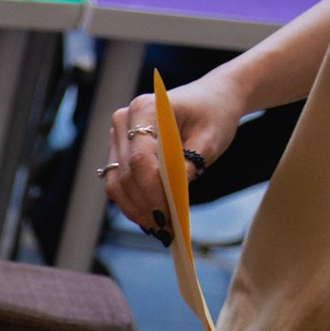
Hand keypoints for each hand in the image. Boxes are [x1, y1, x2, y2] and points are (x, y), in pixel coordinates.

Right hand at [102, 72, 246, 240]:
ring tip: (158, 229)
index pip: (140, 159)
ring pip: (115, 182)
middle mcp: (123, 121)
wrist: (210, 99)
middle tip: (164, 231)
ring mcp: (117, 136)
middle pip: (124, 174)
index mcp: (146, 108)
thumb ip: (190, 164)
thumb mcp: (211, 140)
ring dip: (135, 209)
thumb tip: (172, 196)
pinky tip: (150, 218)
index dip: (150, 191)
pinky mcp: (118, 150)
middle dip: (143, 205)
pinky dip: (133, 202)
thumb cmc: (214, 115)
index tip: (166, 215)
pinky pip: (119, 182)